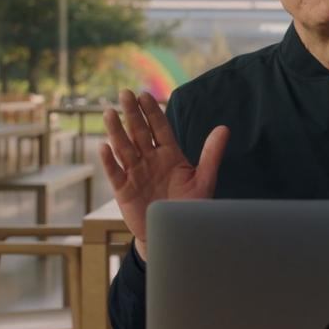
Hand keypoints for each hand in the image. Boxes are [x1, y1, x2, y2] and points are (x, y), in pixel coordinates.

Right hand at [97, 89, 228, 262]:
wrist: (175, 234)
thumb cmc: (189, 207)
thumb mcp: (203, 180)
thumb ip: (211, 154)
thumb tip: (224, 128)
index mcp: (169, 154)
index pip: (159, 128)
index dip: (152, 112)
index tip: (145, 95)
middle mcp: (150, 160)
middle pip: (139, 132)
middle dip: (132, 113)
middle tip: (125, 93)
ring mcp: (136, 173)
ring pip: (124, 148)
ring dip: (116, 131)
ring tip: (109, 112)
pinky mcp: (124, 190)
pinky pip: (115, 172)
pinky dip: (109, 161)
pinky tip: (104, 147)